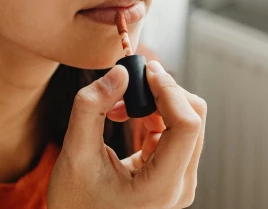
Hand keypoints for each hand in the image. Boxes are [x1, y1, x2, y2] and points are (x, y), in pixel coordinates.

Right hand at [47, 60, 206, 208]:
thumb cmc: (75, 201)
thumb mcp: (75, 154)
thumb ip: (92, 108)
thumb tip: (120, 72)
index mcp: (162, 186)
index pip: (187, 125)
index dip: (169, 90)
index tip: (145, 70)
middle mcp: (181, 186)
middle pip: (193, 118)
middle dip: (162, 92)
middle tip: (127, 84)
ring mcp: (181, 182)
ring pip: (187, 121)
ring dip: (156, 102)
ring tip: (116, 106)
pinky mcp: (175, 174)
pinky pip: (176, 130)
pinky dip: (154, 114)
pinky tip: (125, 115)